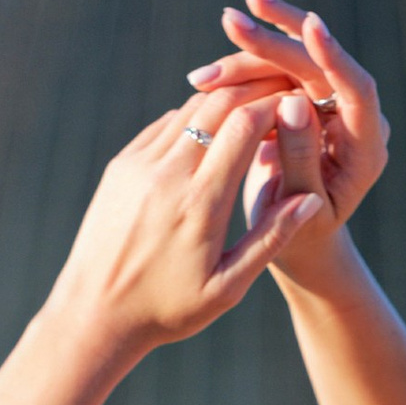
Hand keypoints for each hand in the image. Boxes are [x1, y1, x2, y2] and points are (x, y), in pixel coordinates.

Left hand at [48, 89, 326, 358]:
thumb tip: (311, 200)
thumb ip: (271, 239)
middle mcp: (167, 175)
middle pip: (218, 103)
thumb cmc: (168, 309)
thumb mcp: (227, 286)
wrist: (94, 314)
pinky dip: (194, 119)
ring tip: (253, 108)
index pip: (245, 126)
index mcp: (201, 204)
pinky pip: (164, 125)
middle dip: (255, 91)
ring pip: (189, 108)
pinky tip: (213, 130)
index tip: (299, 107)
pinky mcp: (121, 166)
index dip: (277, 106)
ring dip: (225, 101)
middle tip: (283, 93)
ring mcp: (139, 166)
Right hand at [185, 0, 389, 295]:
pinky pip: (271, 74)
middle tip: (232, 19)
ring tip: (199, 76)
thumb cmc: (300, 237)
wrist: (294, 241)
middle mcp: (351, 116)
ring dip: (243, 60)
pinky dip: (237, 75)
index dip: (334, 54)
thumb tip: (294, 102)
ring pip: (288, 63)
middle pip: (317, 63)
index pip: (358, 88)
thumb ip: (302, 158)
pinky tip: (204, 78)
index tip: (310, 26)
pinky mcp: (301, 100)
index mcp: (366, 146)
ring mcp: (326, 105)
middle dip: (271, 42)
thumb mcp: (300, 208)